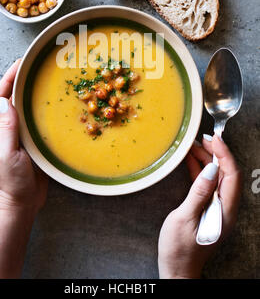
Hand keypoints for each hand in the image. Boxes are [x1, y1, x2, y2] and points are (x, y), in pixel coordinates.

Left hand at [0, 60, 47, 215]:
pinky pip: (33, 121)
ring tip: (40, 79)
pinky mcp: (29, 142)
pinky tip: (48, 104)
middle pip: (9, 100)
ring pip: (22, 109)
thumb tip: (4, 101)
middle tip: (31, 67)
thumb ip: (7, 128)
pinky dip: (39, 110)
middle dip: (18, 82)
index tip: (18, 64)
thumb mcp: (7, 154)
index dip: (7, 80)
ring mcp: (16, 136)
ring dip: (29, 94)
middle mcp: (3, 130)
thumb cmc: (10, 182)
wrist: (21, 204)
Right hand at [158, 135, 241, 278]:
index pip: (232, 176)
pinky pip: (207, 185)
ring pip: (217, 178)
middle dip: (216, 153)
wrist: (177, 271)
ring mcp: (217, 208)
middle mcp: (225, 208)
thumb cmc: (180, 249)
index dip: (224, 154)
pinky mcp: (207, 208)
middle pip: (227, 174)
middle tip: (202, 138)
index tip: (215, 138)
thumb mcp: (185, 218)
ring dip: (207, 160)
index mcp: (225, 211)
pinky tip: (190, 160)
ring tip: (193, 145)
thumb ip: (199, 192)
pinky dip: (199, 171)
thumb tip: (210, 169)